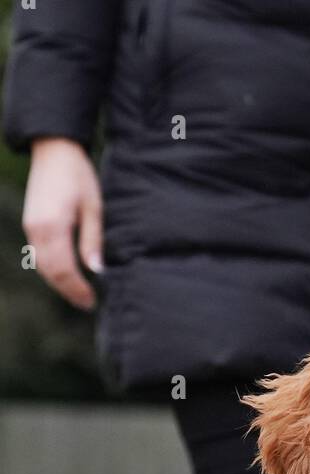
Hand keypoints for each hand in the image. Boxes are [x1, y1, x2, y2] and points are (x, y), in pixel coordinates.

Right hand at [22, 138, 102, 309]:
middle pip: (51, 272)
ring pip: (42, 266)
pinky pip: (38, 255)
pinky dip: (51, 270)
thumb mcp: (93, 207)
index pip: (64, 269)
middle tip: (87, 304)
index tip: (92, 301)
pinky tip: (66, 276)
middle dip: (69, 291)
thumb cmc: (78, 176)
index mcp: (54, 226)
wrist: (53, 150)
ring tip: (79, 295)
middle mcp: (37, 229)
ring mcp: (30, 227)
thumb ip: (93, 240)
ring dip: (59, 284)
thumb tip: (96, 270)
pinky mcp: (30, 224)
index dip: (77, 289)